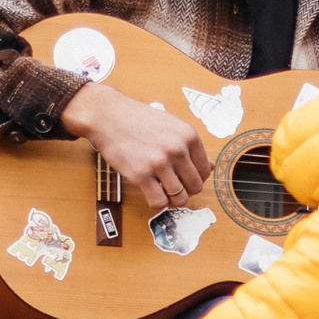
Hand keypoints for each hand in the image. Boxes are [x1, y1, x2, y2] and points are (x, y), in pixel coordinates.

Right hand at [62, 82, 212, 209]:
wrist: (108, 115)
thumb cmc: (138, 119)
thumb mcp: (172, 125)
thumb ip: (190, 146)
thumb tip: (210, 167)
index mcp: (189, 136)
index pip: (205, 170)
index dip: (196, 178)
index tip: (185, 179)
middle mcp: (177, 149)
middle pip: (195, 186)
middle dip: (186, 191)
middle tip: (174, 187)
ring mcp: (159, 162)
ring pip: (179, 198)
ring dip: (172, 199)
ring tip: (162, 191)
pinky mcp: (141, 174)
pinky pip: (158, 202)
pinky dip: (157, 203)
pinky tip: (151, 193)